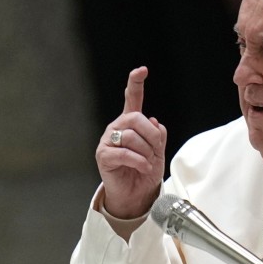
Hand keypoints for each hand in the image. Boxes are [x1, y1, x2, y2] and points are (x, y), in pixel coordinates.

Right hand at [96, 66, 166, 218]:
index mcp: (131, 123)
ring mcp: (108, 141)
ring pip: (131, 137)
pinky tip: (142, 167)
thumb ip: (157, 135)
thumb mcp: (158, 151)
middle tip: (155, 152)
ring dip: (146, 152)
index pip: (132, 99)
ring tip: (148, 163)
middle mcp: (117, 128)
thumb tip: (153, 121)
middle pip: (135, 119)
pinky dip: (139, 162)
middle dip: (151, 136)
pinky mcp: (104, 156)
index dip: (136, 83)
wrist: (136, 193)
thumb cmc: (145, 171)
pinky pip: (125, 153)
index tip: (142, 70)